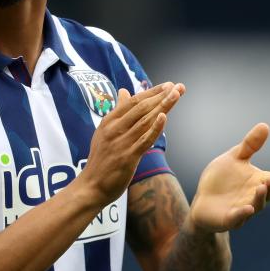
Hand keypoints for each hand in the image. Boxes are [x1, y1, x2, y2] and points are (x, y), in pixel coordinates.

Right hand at [79, 81, 184, 204]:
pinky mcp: (128, 157)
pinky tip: (164, 117)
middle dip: (161, 95)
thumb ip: (117, 111)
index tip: (168, 85)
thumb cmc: (100, 159)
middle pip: (141, 107)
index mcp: (109, 121)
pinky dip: (155, 128)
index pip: (133, 101)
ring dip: (163, 106)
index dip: (152, 92)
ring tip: (177, 95)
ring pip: (145, 120)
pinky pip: (144, 139)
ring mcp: (121, 142)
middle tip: (178, 86)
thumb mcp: (105, 131)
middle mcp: (115, 129)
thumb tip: (123, 91)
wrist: (91, 186)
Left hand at [188, 123, 269, 232]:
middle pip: (268, 193)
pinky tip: (247, 208)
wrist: (203, 201)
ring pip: (255, 206)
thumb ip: (250, 145)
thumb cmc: (221, 179)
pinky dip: (242, 214)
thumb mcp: (234, 158)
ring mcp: (243, 210)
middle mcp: (254, 197)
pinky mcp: (229, 219)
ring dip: (259, 197)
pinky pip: (237, 218)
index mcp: (258, 181)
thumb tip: (265, 125)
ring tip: (261, 187)